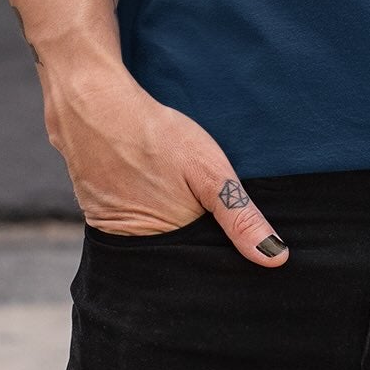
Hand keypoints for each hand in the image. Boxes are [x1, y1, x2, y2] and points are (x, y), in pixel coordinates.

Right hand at [42, 57, 287, 264]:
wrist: (93, 105)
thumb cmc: (155, 136)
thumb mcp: (208, 171)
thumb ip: (240, 216)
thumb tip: (276, 259)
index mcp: (165, 248)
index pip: (201, 264)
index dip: (219, 250)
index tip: (227, 229)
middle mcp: (135, 249)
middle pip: (176, 253)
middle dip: (193, 236)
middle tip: (196, 198)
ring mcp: (111, 230)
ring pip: (151, 235)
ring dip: (165, 220)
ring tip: (169, 187)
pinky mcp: (96, 210)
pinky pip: (127, 218)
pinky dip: (140, 203)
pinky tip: (147, 181)